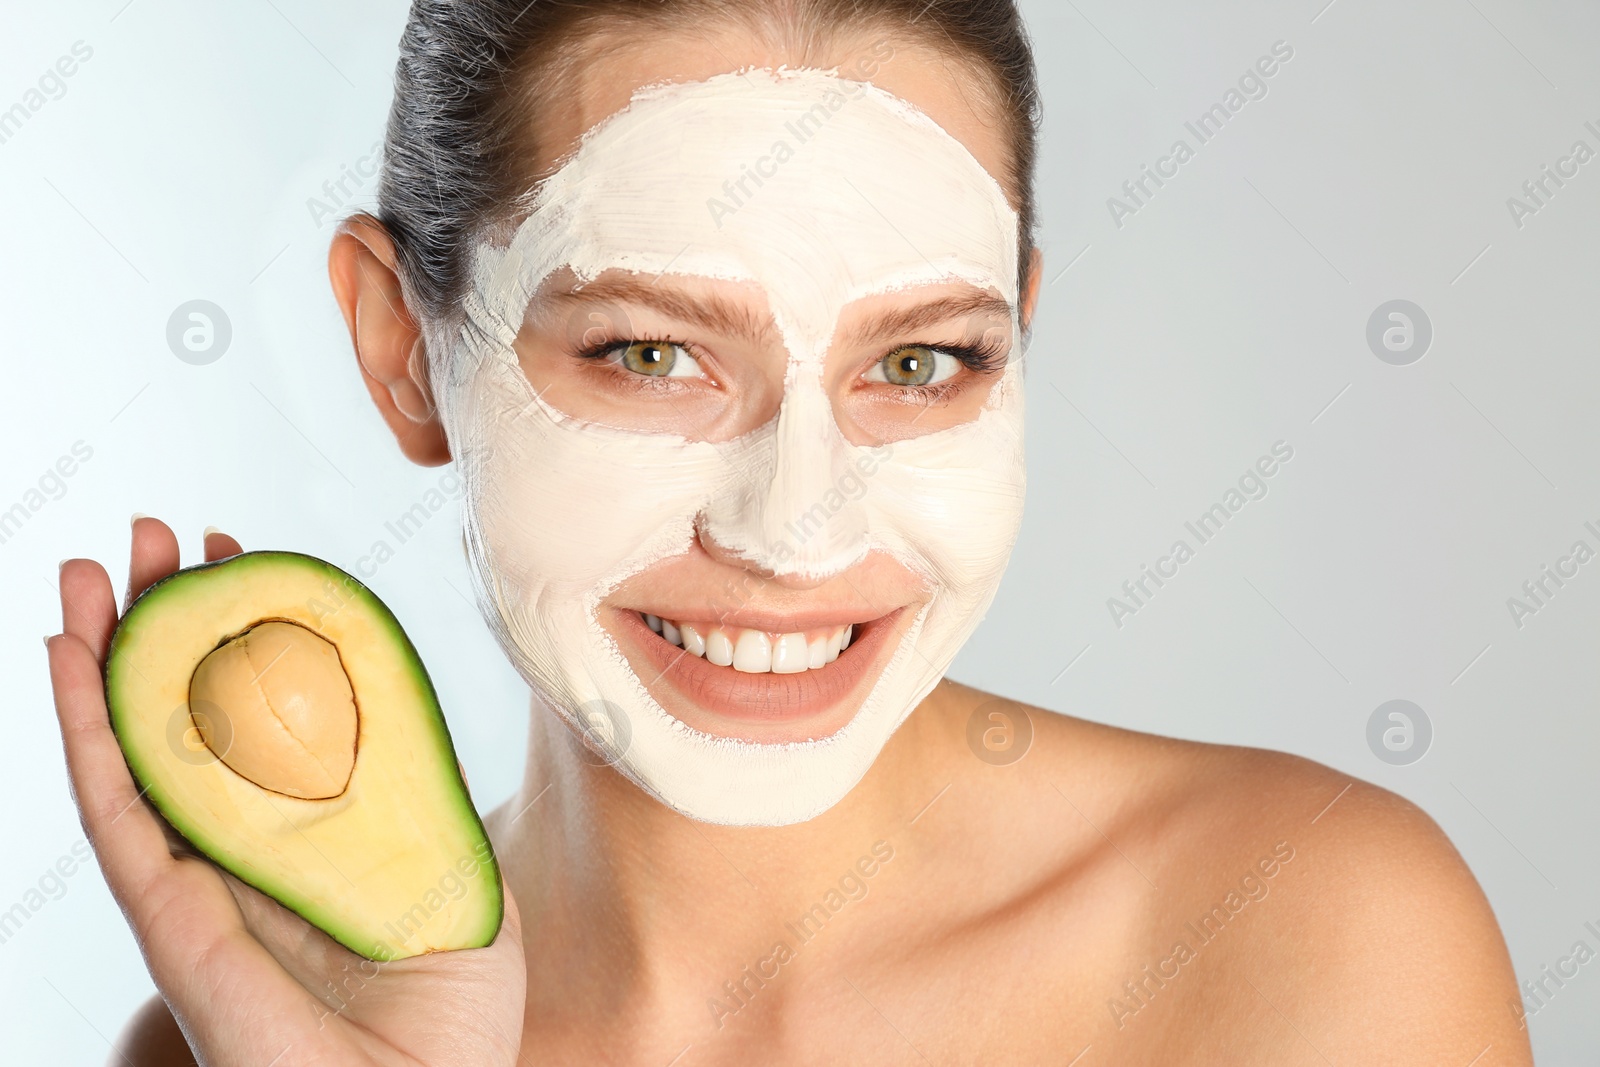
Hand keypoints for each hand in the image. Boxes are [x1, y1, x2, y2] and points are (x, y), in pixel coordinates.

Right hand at [47, 517, 525, 1065]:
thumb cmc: (455, 1013)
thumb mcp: (451, 875)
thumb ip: (419, 797)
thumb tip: (404, 715)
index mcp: (304, 837)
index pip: (255, 717)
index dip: (239, 637)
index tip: (239, 559)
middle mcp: (239, 852)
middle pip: (180, 718)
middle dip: (161, 625)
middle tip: (150, 539)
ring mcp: (194, 879)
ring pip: (129, 747)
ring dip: (101, 653)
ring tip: (85, 564)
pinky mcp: (165, 914)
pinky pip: (112, 806)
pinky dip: (83, 725)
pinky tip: (66, 650)